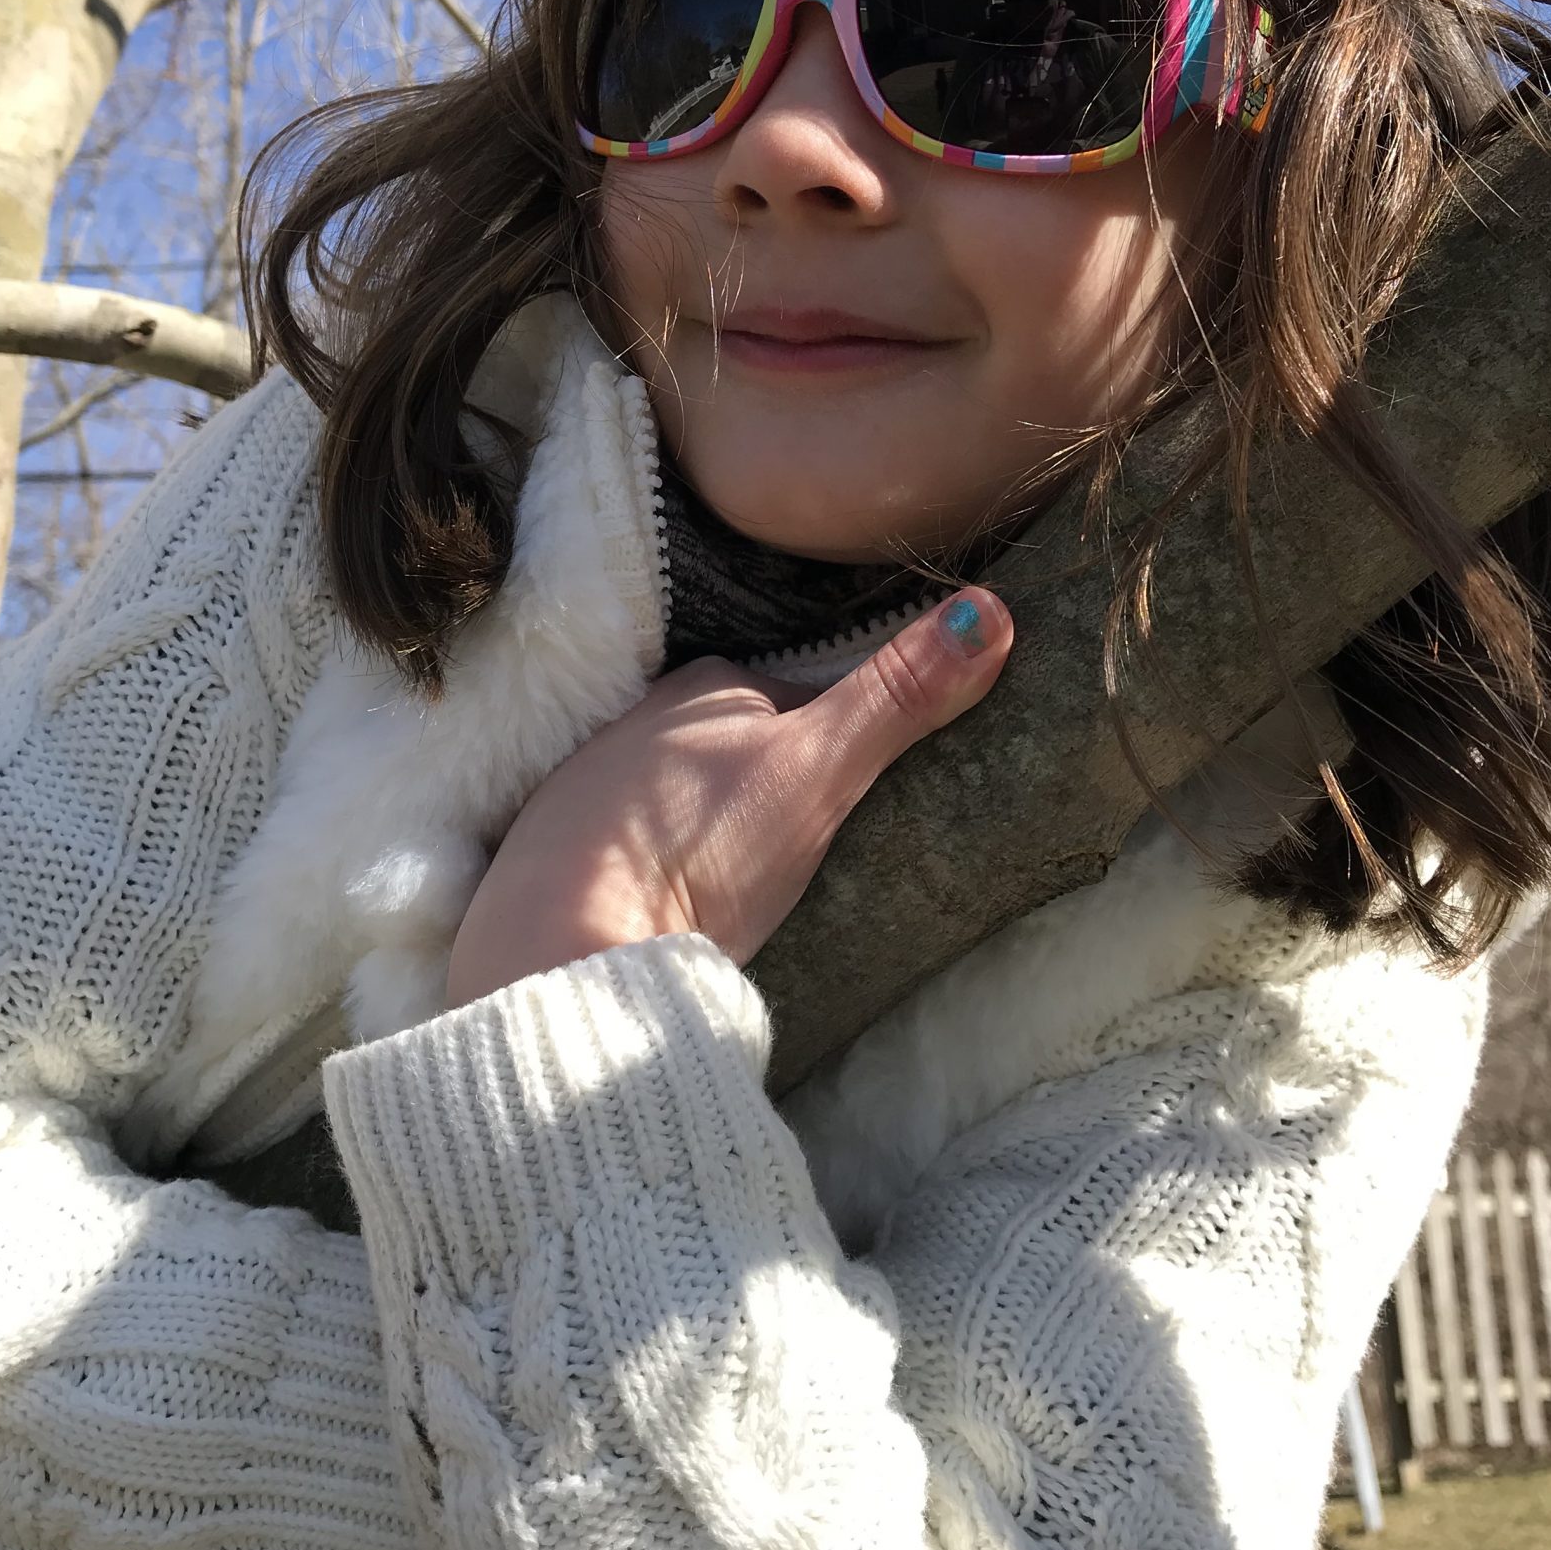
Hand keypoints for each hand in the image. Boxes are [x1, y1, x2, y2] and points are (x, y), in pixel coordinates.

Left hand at [444, 590, 1012, 1006]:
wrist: (566, 942)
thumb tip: (991, 607)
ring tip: (748, 883)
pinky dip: (662, 865)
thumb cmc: (701, 841)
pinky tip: (679, 905)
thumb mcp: (819, 769)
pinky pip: (633, 846)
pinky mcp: (559, 857)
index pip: (795, 698)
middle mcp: (638, 721)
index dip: (839, 742)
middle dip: (773, 782)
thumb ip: (898, 697)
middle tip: (815, 846)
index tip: (866, 790)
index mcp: (704, 685)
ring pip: (681, 794)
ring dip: (715, 826)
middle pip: (736, 745)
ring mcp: (589, 788)